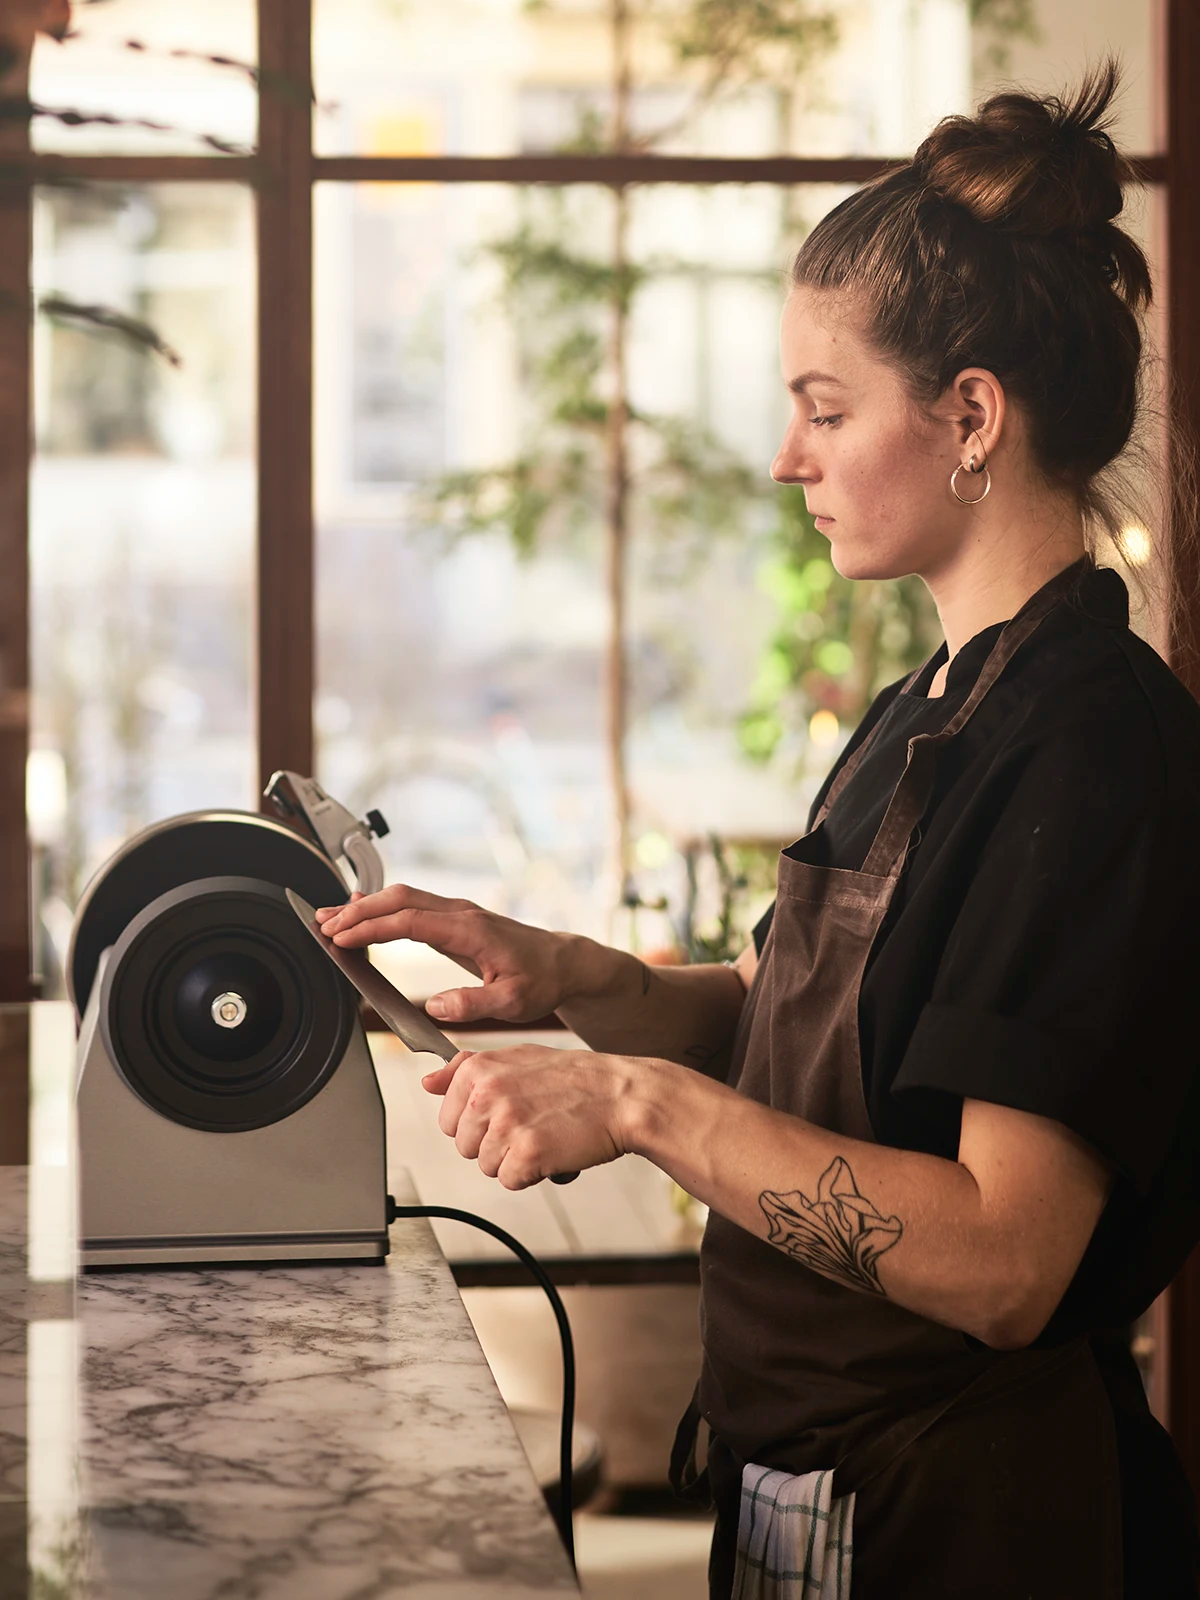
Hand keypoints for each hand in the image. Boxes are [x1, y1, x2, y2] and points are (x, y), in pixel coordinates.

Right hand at [315, 885, 579, 1023]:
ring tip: (329, 917)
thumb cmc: (541, 980)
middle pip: (399, 900)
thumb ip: (474, 1004)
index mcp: (469, 930)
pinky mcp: (455, 920)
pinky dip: (382, 908)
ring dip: (365, 906)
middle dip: (358, 911)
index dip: (371, 928)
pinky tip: (363, 910)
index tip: (340, 937)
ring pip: (403, 898)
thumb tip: (435, 1007)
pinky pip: (412, 905)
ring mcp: (457, 913)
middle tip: (322, 924)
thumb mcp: (513, 1001)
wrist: (563, 962)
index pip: (409, 922)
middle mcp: (460, 914)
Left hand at [422, 1045, 651, 1188]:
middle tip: (531, 1123)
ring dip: (515, 1159)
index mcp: (478, 1069)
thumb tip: (428, 1082)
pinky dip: (533, 1174)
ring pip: (486, 1166)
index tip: (508, 1113)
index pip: (448, 1119)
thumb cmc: (575, 1079)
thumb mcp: (517, 1057)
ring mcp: (506, 1124)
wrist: (623, 1095)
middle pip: (464, 1146)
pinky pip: (511, 1180)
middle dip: (494, 1144)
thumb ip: (466, 1068)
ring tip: (545, 1133)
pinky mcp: (527, 1153)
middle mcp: (487, 1094)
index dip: (479, 1124)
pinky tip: (554, 1150)